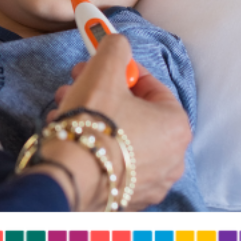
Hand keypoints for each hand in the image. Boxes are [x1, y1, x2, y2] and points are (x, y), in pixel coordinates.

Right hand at [47, 35, 191, 209]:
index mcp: (176, 126)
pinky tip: (70, 136)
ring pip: (121, 138)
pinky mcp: (128, 198)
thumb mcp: (104, 70)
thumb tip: (117, 42)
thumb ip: (115, 48)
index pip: (151, 86)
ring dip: (93, 118)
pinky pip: (113, 163)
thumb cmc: (93, 123)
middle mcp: (173, 158)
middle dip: (101, 94)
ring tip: (64, 110)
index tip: (98, 66)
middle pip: (134, 112)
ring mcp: (151, 182)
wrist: (68, 177)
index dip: (121, 71)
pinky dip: (95, 147)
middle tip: (76, 84)